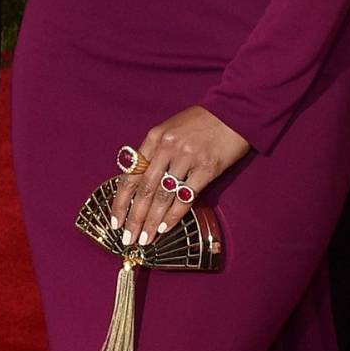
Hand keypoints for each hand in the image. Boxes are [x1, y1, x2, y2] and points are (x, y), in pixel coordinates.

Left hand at [110, 107, 250, 241]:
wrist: (234, 111)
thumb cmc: (200, 123)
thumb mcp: (171, 130)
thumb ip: (154, 153)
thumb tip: (139, 185)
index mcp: (155, 138)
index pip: (130, 175)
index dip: (120, 201)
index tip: (114, 221)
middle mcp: (167, 148)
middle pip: (144, 190)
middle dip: (134, 218)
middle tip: (127, 239)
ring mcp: (187, 158)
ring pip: (162, 197)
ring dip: (151, 222)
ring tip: (145, 240)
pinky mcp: (207, 168)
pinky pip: (186, 197)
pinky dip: (173, 215)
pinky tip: (165, 228)